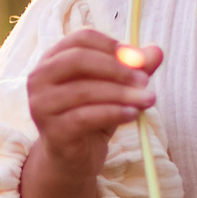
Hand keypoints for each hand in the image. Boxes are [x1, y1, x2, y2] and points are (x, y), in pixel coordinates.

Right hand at [20, 31, 161, 197]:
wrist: (73, 158)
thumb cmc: (92, 116)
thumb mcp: (115, 89)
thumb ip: (134, 70)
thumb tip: (157, 51)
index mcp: (52, 59)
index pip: (81, 39)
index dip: (112, 46)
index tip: (138, 60)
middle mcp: (39, 78)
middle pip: (78, 59)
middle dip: (117, 68)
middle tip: (145, 80)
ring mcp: (42, 105)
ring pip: (84, 91)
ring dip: (121, 93)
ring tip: (148, 100)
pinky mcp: (52, 131)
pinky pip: (85, 117)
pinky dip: (113, 113)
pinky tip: (133, 115)